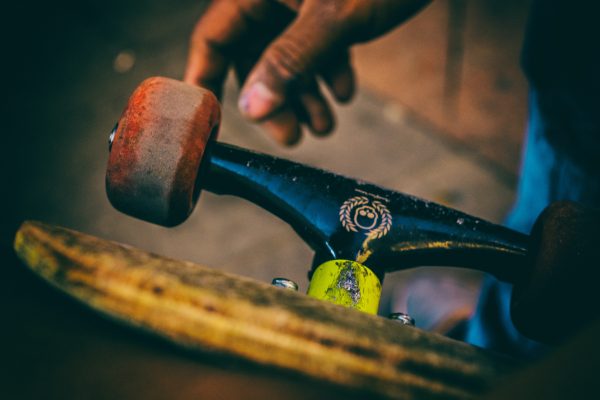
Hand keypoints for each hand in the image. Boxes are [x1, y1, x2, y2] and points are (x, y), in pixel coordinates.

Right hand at [185, 0, 430, 144]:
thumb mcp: (332, 19)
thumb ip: (290, 61)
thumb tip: (252, 109)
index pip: (212, 38)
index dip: (206, 82)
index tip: (209, 123)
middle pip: (253, 57)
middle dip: (274, 101)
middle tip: (291, 138)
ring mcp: (297, 2)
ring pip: (286, 58)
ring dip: (303, 95)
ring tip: (324, 127)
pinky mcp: (325, 8)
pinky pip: (315, 47)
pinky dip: (327, 73)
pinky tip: (344, 93)